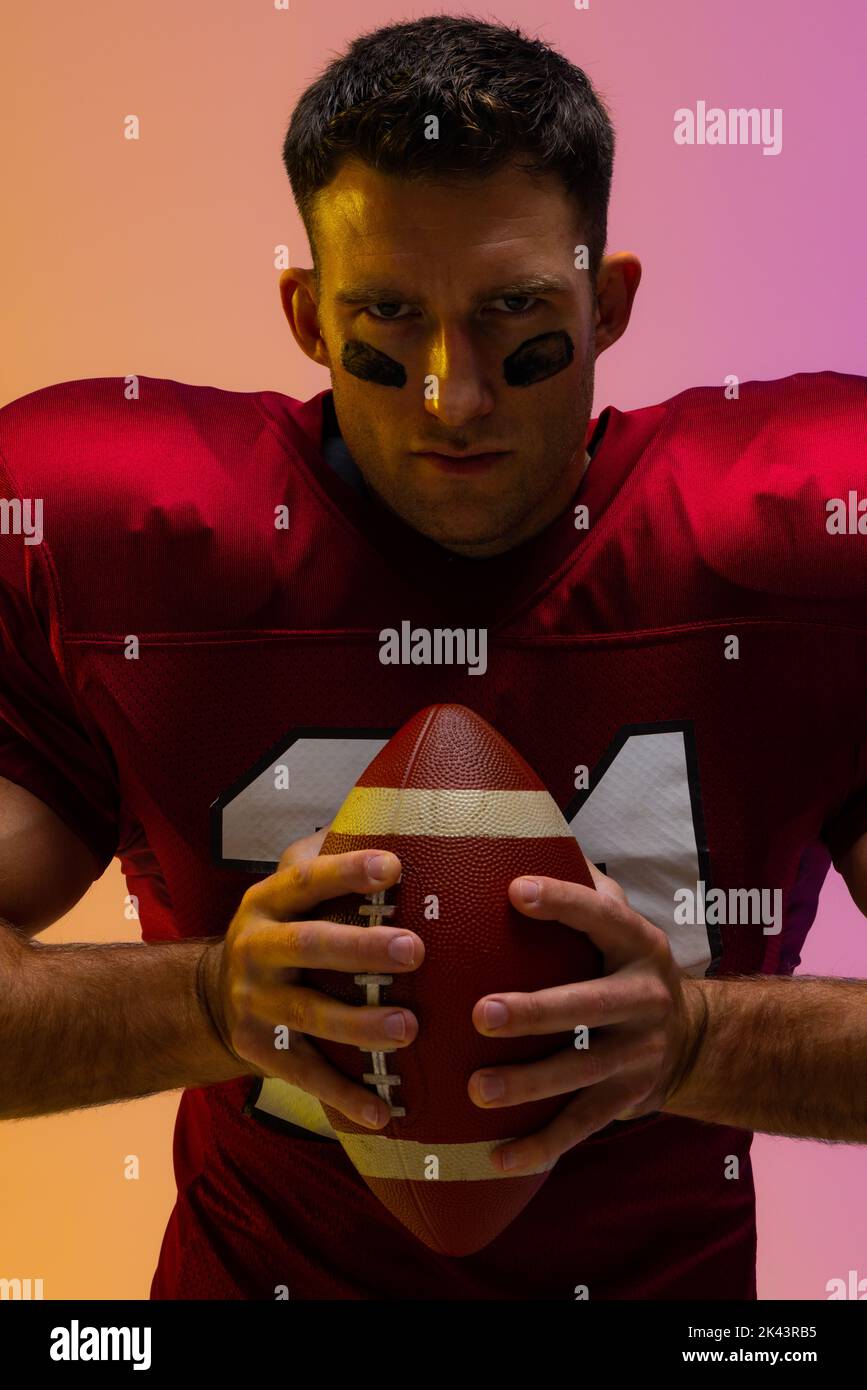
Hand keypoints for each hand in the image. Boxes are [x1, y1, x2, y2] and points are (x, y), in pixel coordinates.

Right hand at [200, 826, 422, 1128]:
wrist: (211, 996)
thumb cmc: (283, 928)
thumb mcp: (290, 886)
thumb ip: (329, 856)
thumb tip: (399, 816)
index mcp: (270, 901)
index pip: (309, 879)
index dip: (348, 871)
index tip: (394, 868)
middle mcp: (257, 949)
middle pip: (310, 946)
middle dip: (361, 948)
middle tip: (414, 949)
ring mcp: (257, 1004)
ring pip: (310, 1015)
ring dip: (360, 1024)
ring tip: (409, 1029)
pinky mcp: (260, 1052)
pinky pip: (306, 1076)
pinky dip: (344, 1096)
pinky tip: (383, 1111)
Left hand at [468, 862, 703, 1171]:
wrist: (696, 1040)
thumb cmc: (627, 966)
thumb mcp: (621, 922)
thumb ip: (585, 886)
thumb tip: (522, 827)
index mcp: (638, 946)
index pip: (601, 916)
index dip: (561, 902)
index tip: (513, 890)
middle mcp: (644, 999)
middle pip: (589, 1005)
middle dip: (536, 1011)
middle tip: (481, 1013)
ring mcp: (637, 1055)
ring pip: (580, 1073)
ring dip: (527, 1085)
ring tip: (475, 1090)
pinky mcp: (626, 1102)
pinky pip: (579, 1127)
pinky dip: (538, 1146)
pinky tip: (493, 1157)